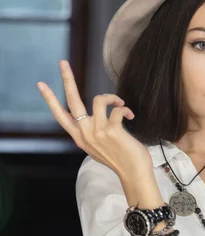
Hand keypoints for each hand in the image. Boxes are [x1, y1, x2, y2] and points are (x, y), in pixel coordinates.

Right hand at [37, 60, 152, 177]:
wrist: (132, 172)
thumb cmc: (119, 159)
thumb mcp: (96, 148)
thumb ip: (90, 134)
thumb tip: (89, 120)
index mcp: (79, 137)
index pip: (60, 115)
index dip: (50, 99)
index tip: (41, 85)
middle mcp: (85, 133)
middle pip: (72, 101)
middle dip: (67, 79)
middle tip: (63, 63)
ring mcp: (97, 131)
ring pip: (98, 99)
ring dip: (112, 98)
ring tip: (120, 105)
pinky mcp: (112, 130)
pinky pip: (116, 109)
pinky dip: (125, 109)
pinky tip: (130, 116)